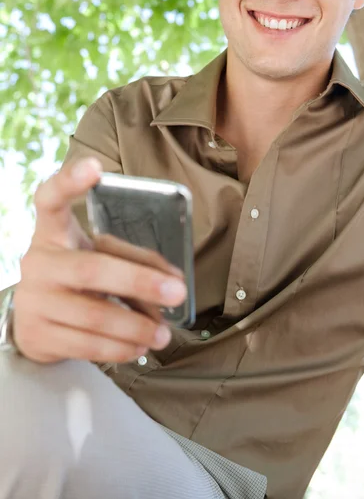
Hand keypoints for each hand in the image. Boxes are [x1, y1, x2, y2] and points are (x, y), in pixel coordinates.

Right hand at [13, 158, 186, 363]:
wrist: (34, 320)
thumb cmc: (75, 279)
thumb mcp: (98, 257)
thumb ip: (134, 261)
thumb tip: (174, 280)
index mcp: (53, 233)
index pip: (50, 199)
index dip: (69, 181)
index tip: (94, 167)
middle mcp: (40, 263)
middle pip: (92, 269)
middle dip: (139, 282)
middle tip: (177, 292)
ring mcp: (35, 301)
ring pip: (93, 314)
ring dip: (136, 325)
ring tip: (163, 333)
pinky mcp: (39, 335)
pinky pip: (86, 344)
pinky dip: (119, 348)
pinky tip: (139, 347)